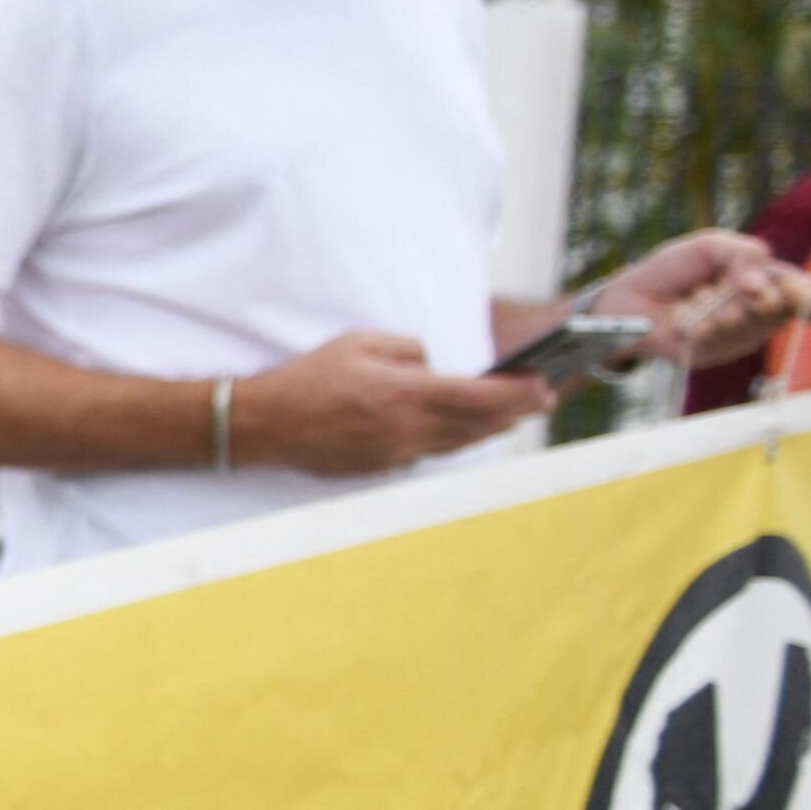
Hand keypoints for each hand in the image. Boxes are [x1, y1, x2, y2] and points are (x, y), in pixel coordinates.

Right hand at [230, 330, 549, 475]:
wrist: (266, 423)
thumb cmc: (309, 378)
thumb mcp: (359, 343)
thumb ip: (407, 348)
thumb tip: (433, 362)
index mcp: (407, 393)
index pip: (481, 396)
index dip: (518, 392)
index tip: (541, 384)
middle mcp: (410, 428)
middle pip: (480, 424)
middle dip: (517, 411)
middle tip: (544, 399)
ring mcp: (398, 452)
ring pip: (460, 442)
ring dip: (492, 429)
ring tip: (515, 417)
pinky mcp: (383, 466)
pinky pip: (431, 452)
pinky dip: (456, 439)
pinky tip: (464, 430)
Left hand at [588, 228, 810, 371]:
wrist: (630, 295)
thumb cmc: (674, 269)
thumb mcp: (709, 246)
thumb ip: (742, 254)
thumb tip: (762, 285)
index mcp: (768, 283)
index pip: (805, 293)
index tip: (809, 301)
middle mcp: (760, 314)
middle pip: (775, 308)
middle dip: (748, 294)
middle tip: (724, 284)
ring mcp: (739, 337)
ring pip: (745, 323)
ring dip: (717, 307)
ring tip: (695, 297)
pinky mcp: (714, 355)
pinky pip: (716, 339)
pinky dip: (696, 322)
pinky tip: (683, 318)